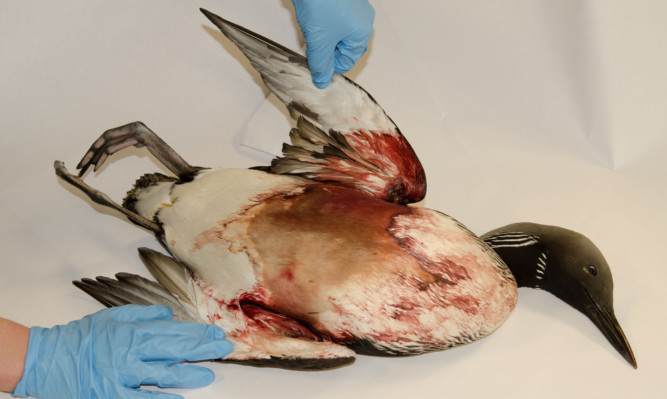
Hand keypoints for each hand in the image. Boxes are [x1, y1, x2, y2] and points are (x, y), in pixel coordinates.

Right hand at [12, 305, 232, 398]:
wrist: (47, 358)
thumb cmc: (81, 337)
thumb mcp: (112, 316)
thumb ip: (143, 314)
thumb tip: (169, 313)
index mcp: (133, 331)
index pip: (174, 330)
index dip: (198, 332)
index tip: (217, 333)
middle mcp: (132, 351)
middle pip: (175, 349)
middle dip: (202, 348)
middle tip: (224, 348)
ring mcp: (123, 374)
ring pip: (163, 373)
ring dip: (188, 374)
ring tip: (209, 373)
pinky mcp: (113, 393)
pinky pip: (142, 398)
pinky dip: (161, 398)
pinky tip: (179, 398)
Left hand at [292, 0, 374, 87]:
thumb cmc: (321, 2)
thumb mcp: (319, 41)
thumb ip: (320, 64)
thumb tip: (322, 81)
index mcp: (362, 32)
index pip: (348, 60)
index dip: (331, 66)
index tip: (317, 68)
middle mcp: (361, 18)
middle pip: (342, 45)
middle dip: (325, 49)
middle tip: (311, 49)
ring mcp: (352, 6)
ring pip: (336, 31)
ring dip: (322, 35)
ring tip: (310, 31)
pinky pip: (332, 17)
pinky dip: (321, 21)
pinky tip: (311, 18)